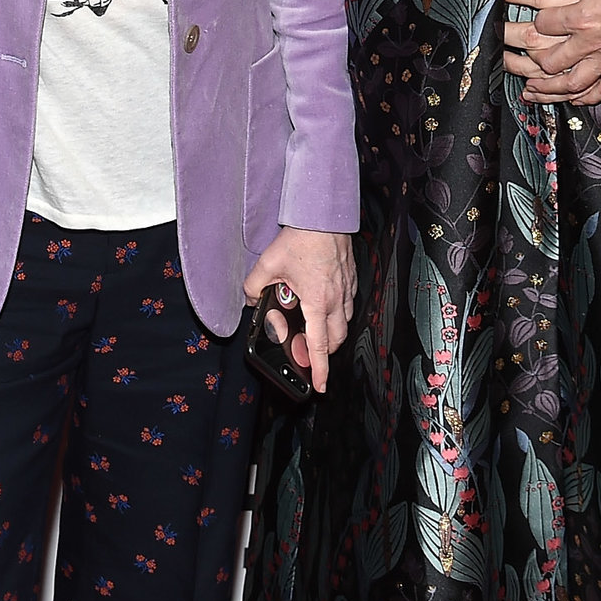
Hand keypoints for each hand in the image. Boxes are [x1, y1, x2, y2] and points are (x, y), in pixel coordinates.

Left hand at [241, 228, 354, 394]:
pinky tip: (325, 301)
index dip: (320, 369)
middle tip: (311, 353)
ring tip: (316, 327)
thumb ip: (253, 287)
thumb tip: (249, 300)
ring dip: (333, 331)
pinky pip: (349, 303)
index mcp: (318, 302)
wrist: (324, 214)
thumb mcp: (268, 264)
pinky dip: (339, 311)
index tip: (320, 386)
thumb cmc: (301, 238)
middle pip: (337, 338)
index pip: (320, 345)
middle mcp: (337, 299)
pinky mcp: (351, 277)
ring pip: (345, 322)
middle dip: (326, 351)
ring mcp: (347, 288)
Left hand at [500, 0, 600, 103]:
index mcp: (583, 16)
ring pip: (572, 83)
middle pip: (550, 60)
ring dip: (548, 90)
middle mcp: (592, 43)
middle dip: (526, 62)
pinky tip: (574, 101)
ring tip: (530, 92)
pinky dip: (585, 98)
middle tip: (509, 61)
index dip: (530, 18)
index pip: (544, 23)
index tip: (520, 18)